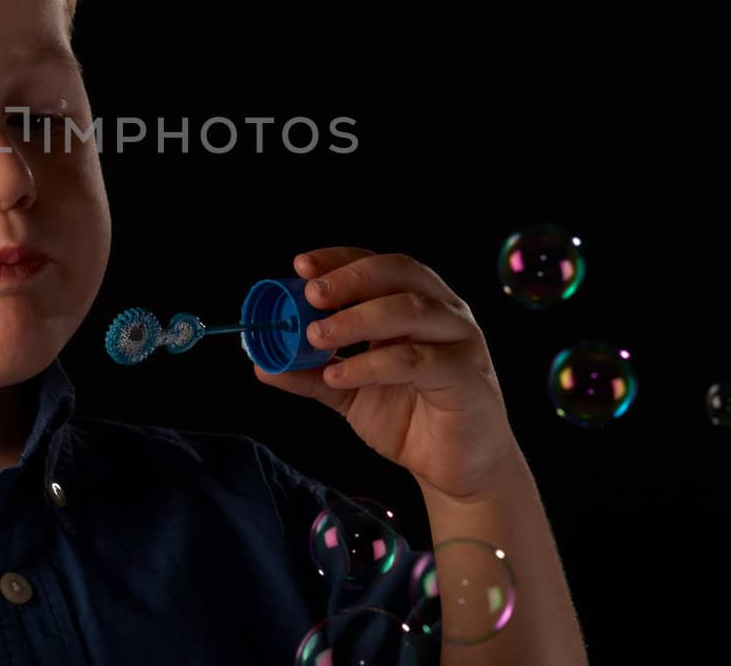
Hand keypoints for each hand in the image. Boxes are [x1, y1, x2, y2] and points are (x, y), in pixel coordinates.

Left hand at [252, 247, 519, 501]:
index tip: (300, 266)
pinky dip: (373, 364)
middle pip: (398, 273)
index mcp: (414, 303)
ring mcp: (459, 340)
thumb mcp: (348, 392)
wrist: (456, 470)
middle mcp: (441, 311)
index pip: (376, 265)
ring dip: (357, 318)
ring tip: (315, 337)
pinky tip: (341, 376)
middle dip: (350, 279)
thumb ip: (311, 374)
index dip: (339, 260)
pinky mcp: (468, 375)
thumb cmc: (409, 418)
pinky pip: (418, 360)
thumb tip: (262, 363)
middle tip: (310, 295)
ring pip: (410, 310)